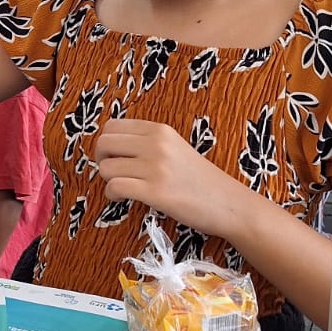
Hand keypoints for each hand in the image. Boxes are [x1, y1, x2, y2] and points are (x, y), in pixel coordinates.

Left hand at [94, 118, 239, 238]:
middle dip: (102, 160)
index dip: (106, 144)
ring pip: (106, 168)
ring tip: (123, 189)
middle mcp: (157, 144)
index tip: (114, 157)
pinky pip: (115, 187)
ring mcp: (156, 168)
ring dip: (107, 181)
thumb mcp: (176, 149)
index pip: (112, 126)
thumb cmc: (201, 180)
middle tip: (114, 174)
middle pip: (104, 143)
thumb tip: (111, 147)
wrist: (230, 204)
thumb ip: (148, 143)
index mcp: (161, 130)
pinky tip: (123, 199)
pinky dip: (112, 195)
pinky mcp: (155, 192)